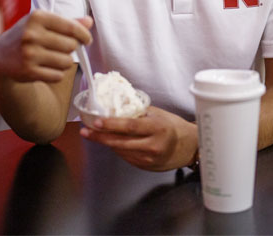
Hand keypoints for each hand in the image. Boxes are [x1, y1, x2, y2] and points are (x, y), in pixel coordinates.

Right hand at [0, 10, 91, 83]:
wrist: (1, 55)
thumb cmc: (29, 35)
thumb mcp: (44, 23)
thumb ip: (67, 22)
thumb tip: (89, 21)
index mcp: (37, 17)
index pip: (71, 27)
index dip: (84, 35)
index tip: (87, 40)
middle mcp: (31, 34)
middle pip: (71, 45)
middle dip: (71, 48)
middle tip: (63, 48)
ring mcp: (29, 54)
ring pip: (66, 62)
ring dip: (65, 62)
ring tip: (55, 58)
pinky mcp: (29, 71)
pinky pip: (58, 75)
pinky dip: (57, 73)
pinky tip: (47, 68)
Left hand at [80, 106, 197, 171]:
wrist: (187, 146)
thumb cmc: (172, 126)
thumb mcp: (158, 114)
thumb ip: (138, 112)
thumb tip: (115, 107)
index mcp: (157, 128)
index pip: (130, 126)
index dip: (111, 124)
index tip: (96, 122)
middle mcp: (153, 145)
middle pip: (121, 142)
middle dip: (100, 137)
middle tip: (85, 131)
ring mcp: (149, 158)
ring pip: (121, 151)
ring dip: (106, 142)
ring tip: (94, 134)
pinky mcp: (146, 166)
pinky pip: (126, 157)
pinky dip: (117, 149)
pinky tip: (112, 142)